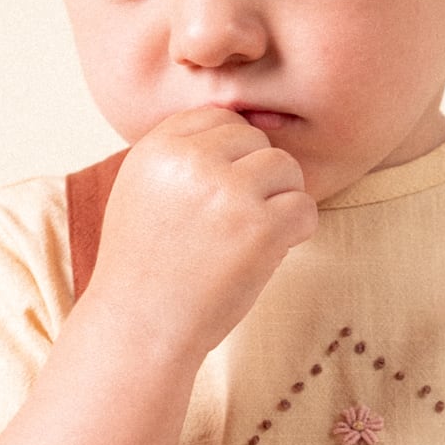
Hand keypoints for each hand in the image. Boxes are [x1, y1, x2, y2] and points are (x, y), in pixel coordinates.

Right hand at [87, 106, 318, 360]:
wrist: (140, 327)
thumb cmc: (145, 265)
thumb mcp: (141, 190)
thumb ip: (180, 154)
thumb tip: (237, 119)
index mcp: (159, 147)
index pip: (218, 118)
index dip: (229, 155)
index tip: (219, 193)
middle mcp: (192, 161)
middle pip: (256, 139)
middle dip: (257, 177)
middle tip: (237, 221)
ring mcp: (228, 192)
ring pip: (287, 168)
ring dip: (280, 200)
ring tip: (251, 236)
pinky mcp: (260, 227)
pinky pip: (305, 207)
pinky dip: (298, 230)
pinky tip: (269, 252)